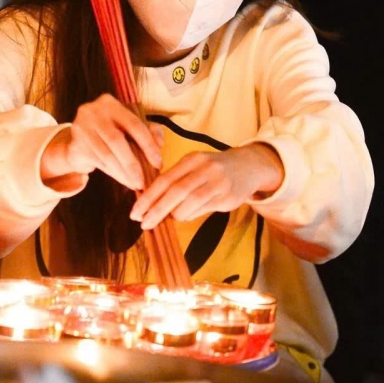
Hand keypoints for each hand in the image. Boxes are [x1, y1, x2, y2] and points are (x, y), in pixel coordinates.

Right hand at [39, 94, 163, 190]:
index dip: (148, 145)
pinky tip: (123, 180)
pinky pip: (97, 162)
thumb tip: (160, 143)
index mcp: (109, 103)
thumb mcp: (127, 127)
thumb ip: (147, 131)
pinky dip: (113, 173)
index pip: (133, 124)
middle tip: (143, 180)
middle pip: (117, 140)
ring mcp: (81, 128)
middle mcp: (93, 112)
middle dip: (132, 163)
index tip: (158, 163)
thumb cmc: (109, 132)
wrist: (77, 141)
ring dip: (123, 172)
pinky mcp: (75, 145)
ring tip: (134, 183)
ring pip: (106, 154)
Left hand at [129, 144, 284, 229]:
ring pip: (190, 202)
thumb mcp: (194, 166)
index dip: (148, 196)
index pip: (165, 179)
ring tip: (165, 220)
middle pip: (176, 191)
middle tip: (143, 223)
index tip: (135, 211)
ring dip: (174, 214)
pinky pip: (203, 208)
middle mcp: (205, 168)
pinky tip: (182, 217)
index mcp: (192, 159)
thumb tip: (151, 203)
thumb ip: (175, 181)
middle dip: (157, 209)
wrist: (248, 167)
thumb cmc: (212, 169)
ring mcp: (218, 182)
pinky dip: (189, 214)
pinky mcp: (228, 196)